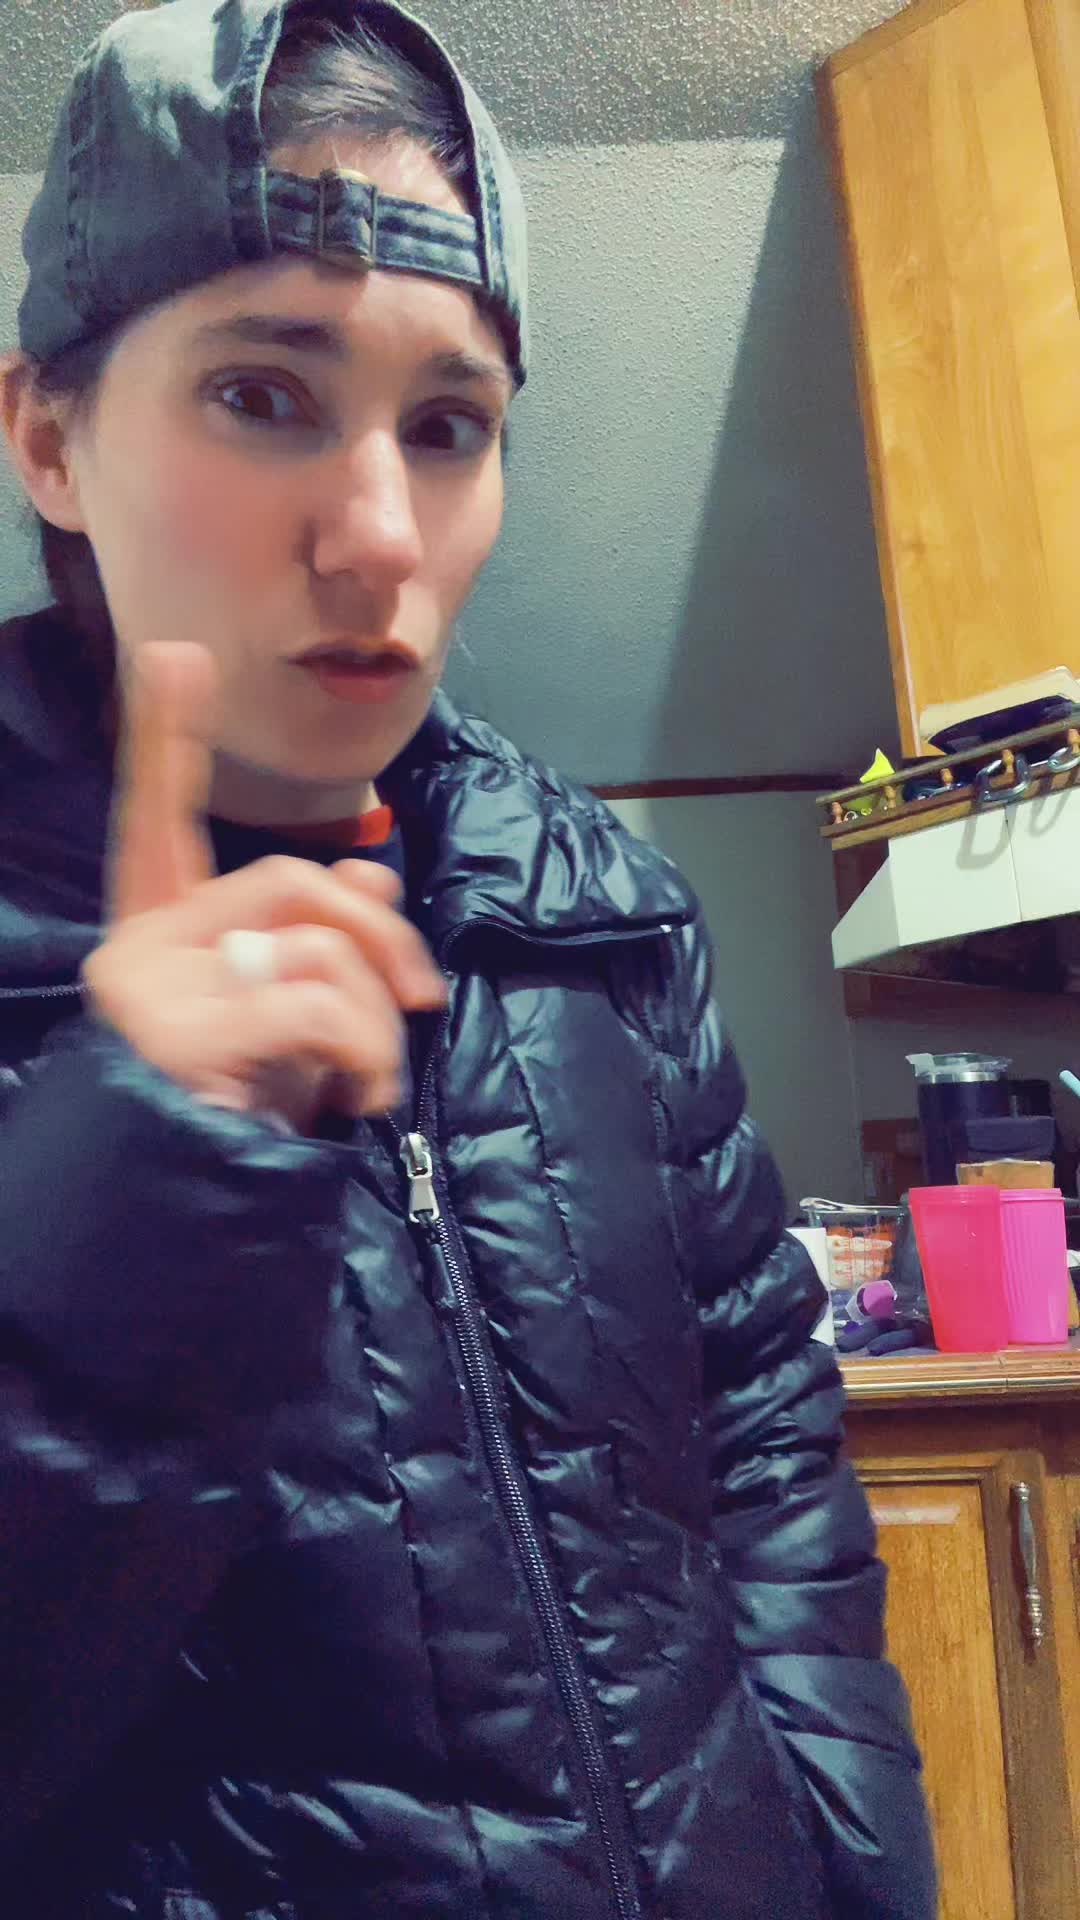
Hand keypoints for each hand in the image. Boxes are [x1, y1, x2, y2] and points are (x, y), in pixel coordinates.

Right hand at [83, 643, 445, 1127]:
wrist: (180, 1206)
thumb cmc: (243, 1108)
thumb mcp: (293, 1017)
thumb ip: (321, 940)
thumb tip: (373, 878)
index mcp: (161, 928)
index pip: (159, 814)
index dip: (168, 737)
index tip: (175, 653)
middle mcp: (141, 943)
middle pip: (291, 881)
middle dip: (382, 938)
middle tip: (420, 1001)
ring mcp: (148, 984)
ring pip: (313, 943)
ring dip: (376, 1016)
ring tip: (371, 1078)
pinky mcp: (175, 1029)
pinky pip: (313, 1001)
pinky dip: (364, 1049)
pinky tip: (355, 1098)